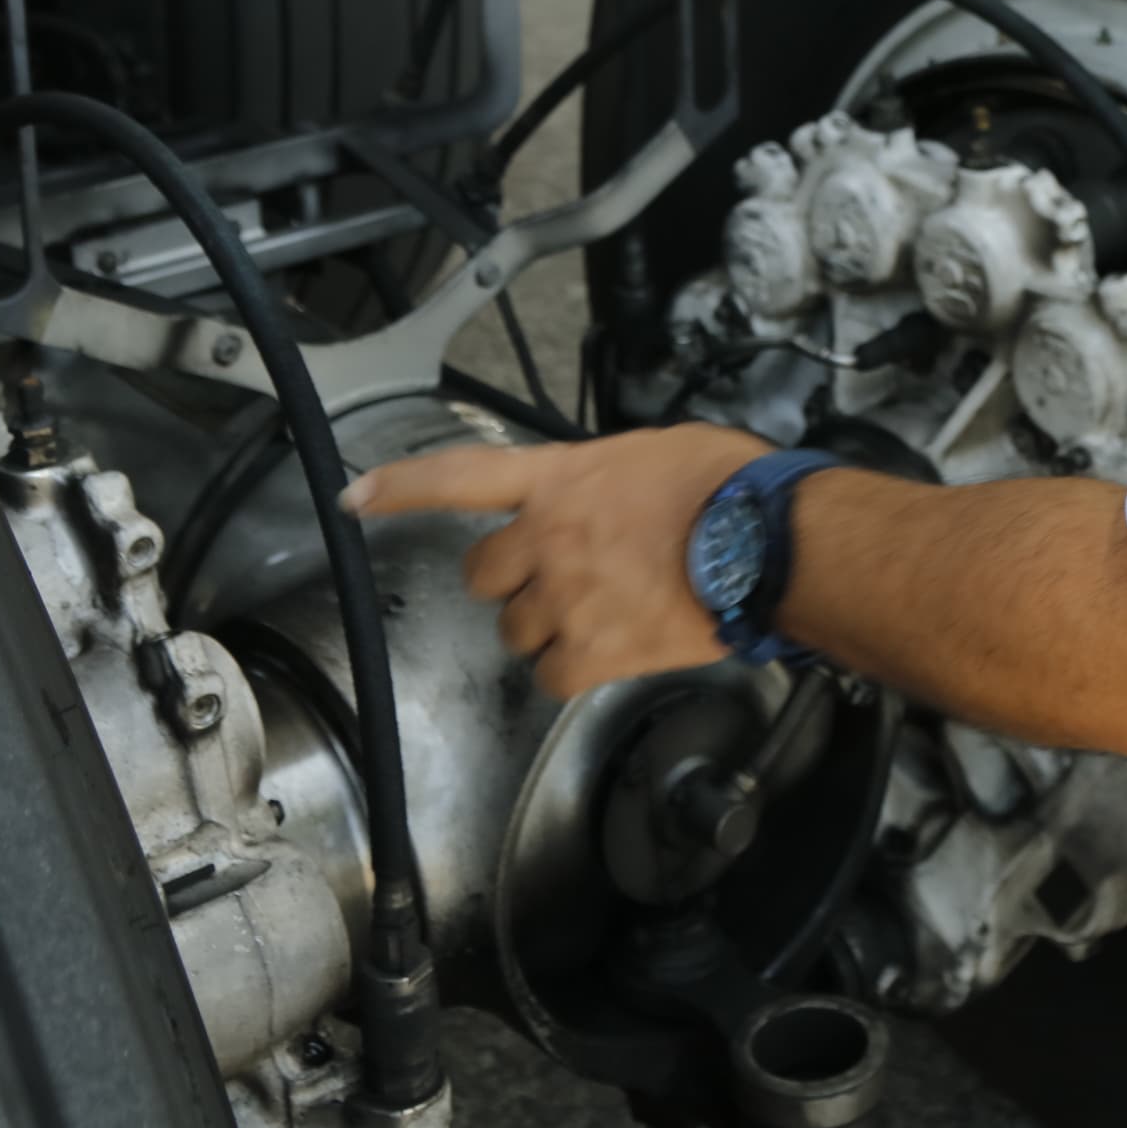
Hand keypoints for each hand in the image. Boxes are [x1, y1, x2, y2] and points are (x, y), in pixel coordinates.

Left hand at [342, 423, 767, 699]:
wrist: (771, 544)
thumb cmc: (730, 487)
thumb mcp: (656, 452)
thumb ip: (606, 476)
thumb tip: (608, 500)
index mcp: (560, 479)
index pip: (460, 476)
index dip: (400, 486)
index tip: (355, 496)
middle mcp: (547, 538)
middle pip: (484, 576)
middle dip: (515, 580)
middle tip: (564, 579)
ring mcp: (565, 599)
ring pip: (518, 631)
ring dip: (549, 626)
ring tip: (609, 613)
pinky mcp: (592, 653)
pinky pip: (553, 675)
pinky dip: (577, 668)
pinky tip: (617, 649)